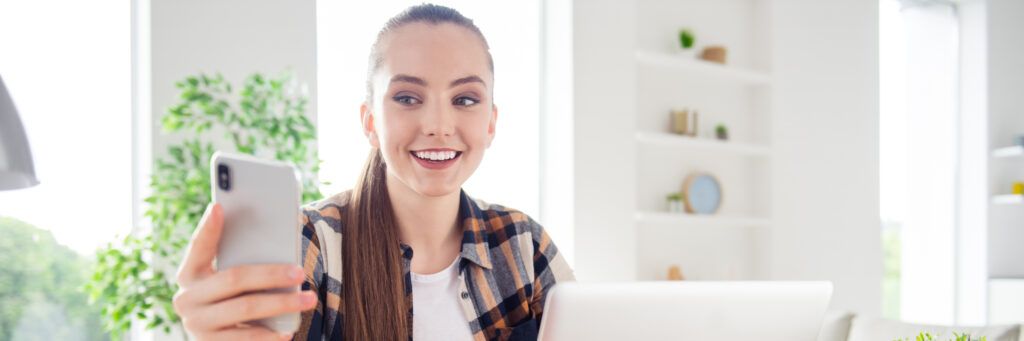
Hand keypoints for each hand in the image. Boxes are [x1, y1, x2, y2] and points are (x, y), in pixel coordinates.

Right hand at [172, 203, 316, 339]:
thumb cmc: (230, 300)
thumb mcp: (230, 280)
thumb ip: (242, 262)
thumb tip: (277, 242)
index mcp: (189, 274)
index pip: (198, 246)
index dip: (207, 227)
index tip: (219, 206)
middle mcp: (187, 298)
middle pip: (234, 278)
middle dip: (271, 274)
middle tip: (300, 273)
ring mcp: (197, 324)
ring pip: (246, 308)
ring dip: (281, 304)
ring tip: (308, 299)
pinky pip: (245, 339)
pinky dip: (269, 335)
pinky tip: (288, 332)